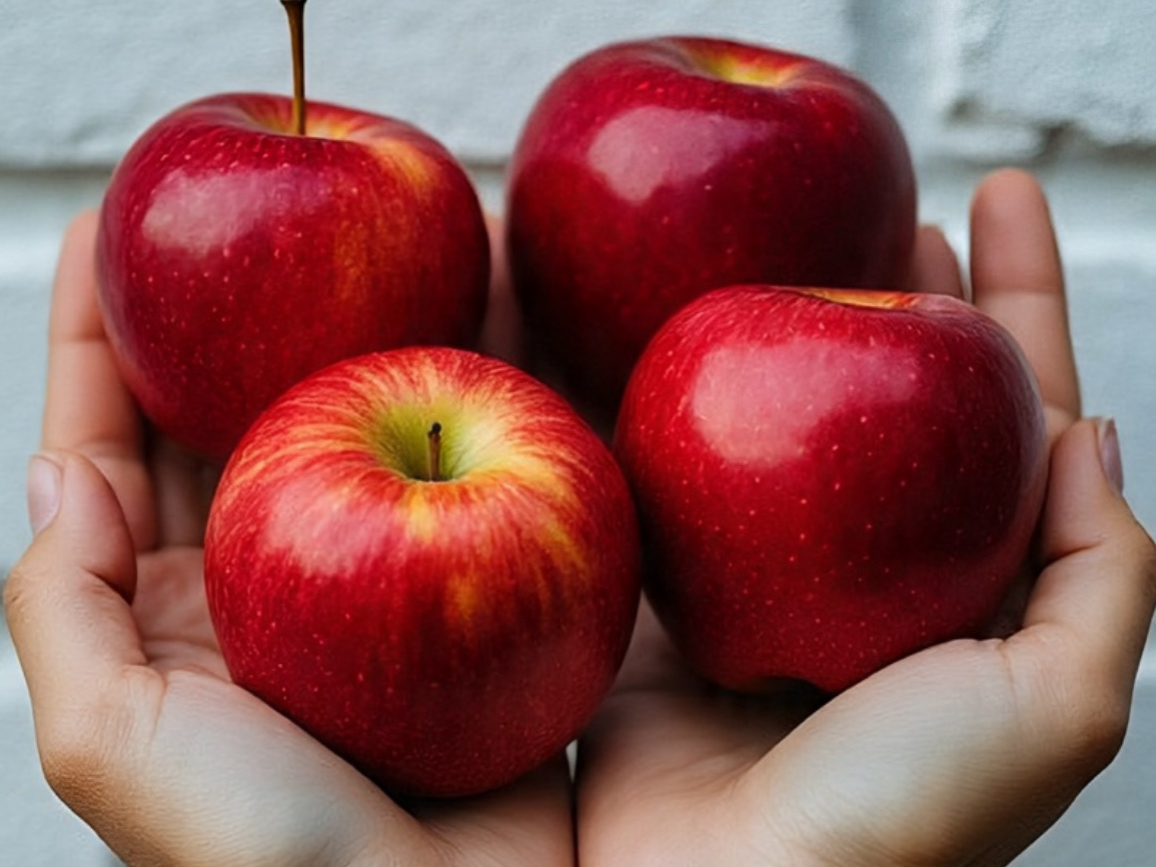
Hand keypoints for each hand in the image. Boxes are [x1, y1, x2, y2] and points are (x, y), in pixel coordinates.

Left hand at [3, 212, 574, 866]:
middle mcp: (273, 580)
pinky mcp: (472, 588)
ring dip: (382, 331)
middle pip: (248, 410)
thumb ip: (62, 616)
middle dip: (256, 307)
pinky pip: (473, 469)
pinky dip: (481, 396)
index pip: (118, 442)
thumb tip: (59, 467)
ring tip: (403, 237)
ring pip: (368, 423)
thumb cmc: (272, 864)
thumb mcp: (117, 750)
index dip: (111, 333)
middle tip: (276, 208)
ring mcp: (378, 578)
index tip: (121, 225)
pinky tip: (500, 330)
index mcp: (172, 608)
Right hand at [574, 169, 1155, 866]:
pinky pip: (667, 474)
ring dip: (780, 332)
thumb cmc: (910, 818)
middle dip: (895, 297)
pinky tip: (662, 332)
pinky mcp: (666, 594)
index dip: (1015, 298)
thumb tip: (1088, 431)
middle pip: (887, 398)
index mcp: (967, 583)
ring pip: (775, 424)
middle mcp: (869, 572)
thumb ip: (1099, 570)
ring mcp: (763, 577)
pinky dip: (666, 402)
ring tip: (773, 237)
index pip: (1009, 410)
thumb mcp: (1060, 701)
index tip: (1000, 193)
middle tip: (881, 199)